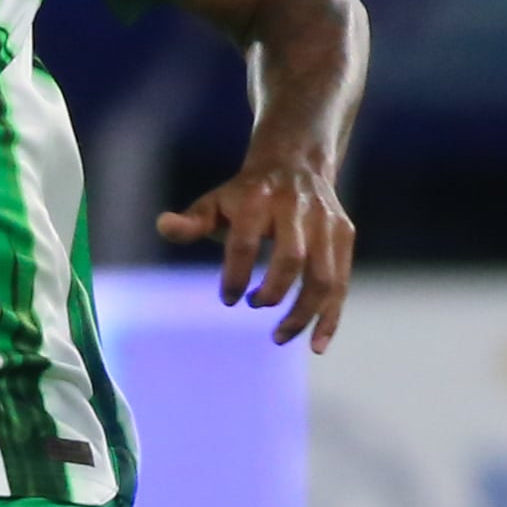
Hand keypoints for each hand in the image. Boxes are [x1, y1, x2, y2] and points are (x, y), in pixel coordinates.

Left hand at [156, 145, 354, 350]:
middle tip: (254, 306)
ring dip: (303, 314)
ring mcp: (325, 222)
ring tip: (279, 336)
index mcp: (257, 199)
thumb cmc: (245, 196)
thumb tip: (163, 225)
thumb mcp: (214, 203)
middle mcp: (296, 208)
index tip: (228, 299)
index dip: (235, 275)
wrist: (296, 162)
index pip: (245, 242)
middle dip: (273, 292)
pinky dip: (330, 317)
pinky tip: (316, 345)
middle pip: (291, 259)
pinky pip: (341, 282)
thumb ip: (190, 223)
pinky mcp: (344, 235)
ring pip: (323, 277)